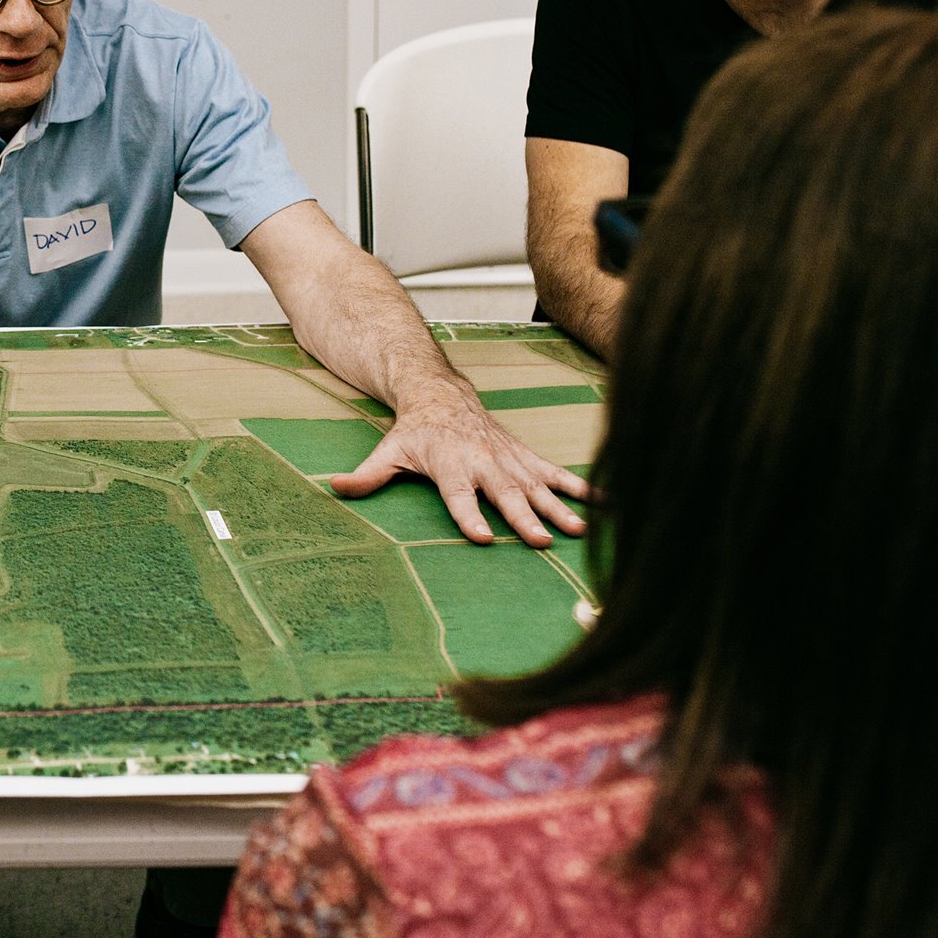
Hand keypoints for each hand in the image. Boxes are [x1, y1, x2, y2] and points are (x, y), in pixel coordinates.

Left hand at [330, 393, 588, 546]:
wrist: (441, 395)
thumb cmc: (413, 432)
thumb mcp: (388, 451)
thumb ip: (366, 475)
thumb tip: (330, 486)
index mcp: (449, 465)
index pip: (459, 496)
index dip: (469, 516)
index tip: (484, 538)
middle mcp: (482, 462)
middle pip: (504, 494)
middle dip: (524, 518)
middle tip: (541, 542)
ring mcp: (507, 459)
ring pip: (536, 486)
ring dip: (559, 509)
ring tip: (580, 532)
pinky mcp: (524, 456)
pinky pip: (556, 472)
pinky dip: (582, 487)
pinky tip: (607, 505)